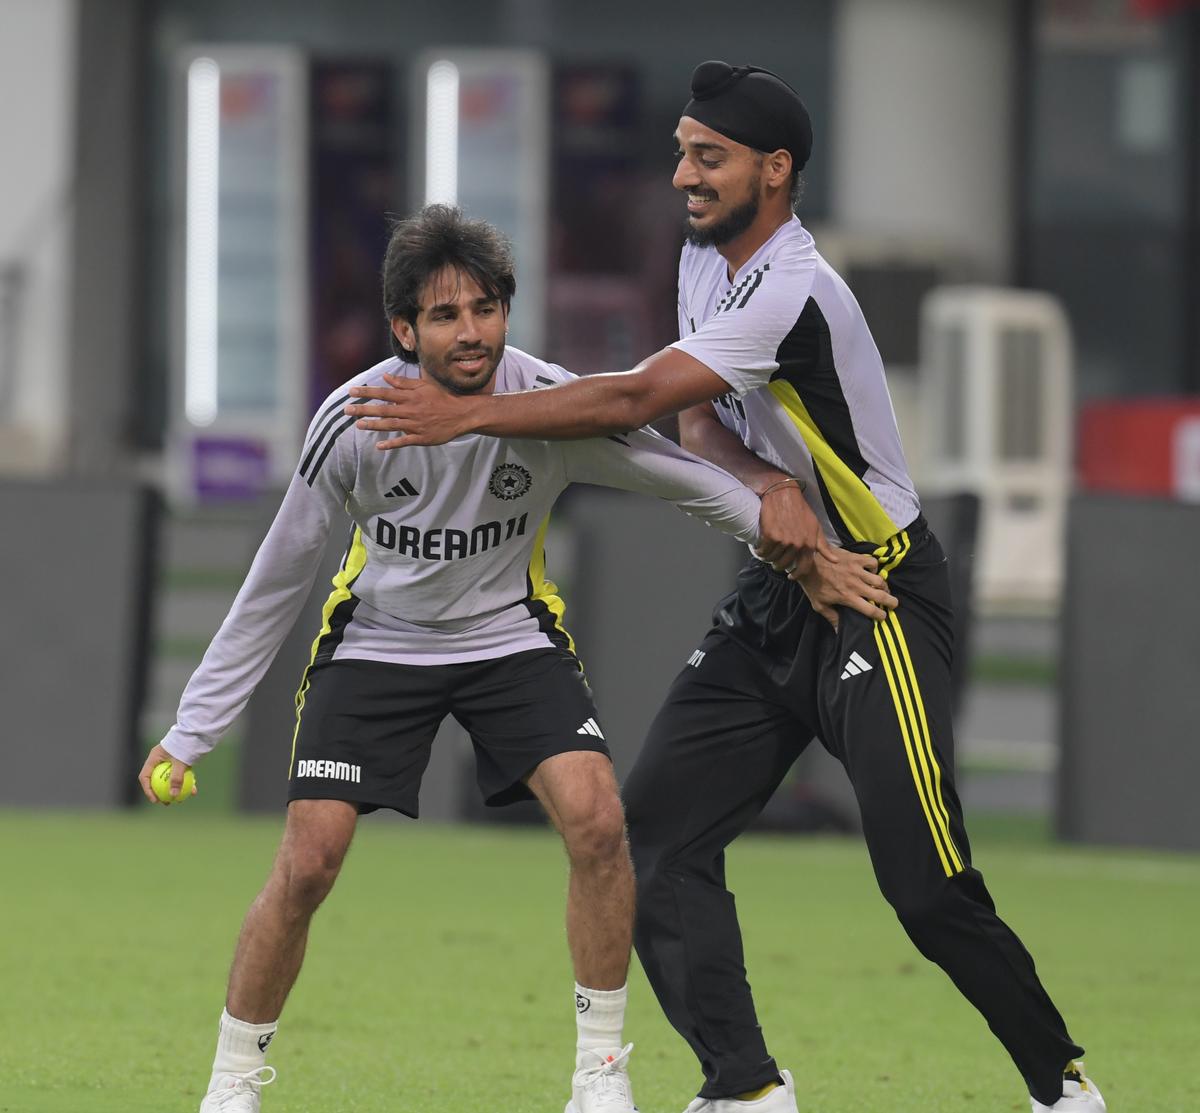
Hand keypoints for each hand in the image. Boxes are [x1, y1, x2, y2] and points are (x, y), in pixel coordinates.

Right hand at [137, 743, 194, 804]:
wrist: (199, 733)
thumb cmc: (185, 745)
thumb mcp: (180, 762)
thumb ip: (176, 778)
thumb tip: (174, 796)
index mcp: (154, 758)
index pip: (145, 777)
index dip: (148, 790)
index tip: (155, 800)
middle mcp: (160, 760)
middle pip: (156, 780)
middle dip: (160, 792)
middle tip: (166, 802)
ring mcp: (170, 761)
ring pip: (170, 779)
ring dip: (175, 789)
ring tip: (180, 800)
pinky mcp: (181, 762)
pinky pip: (181, 775)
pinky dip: (186, 782)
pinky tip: (194, 791)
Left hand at [344, 373, 472, 448]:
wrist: (460, 414)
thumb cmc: (441, 398)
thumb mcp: (423, 386)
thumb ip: (404, 383)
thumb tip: (386, 377)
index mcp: (410, 397)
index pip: (384, 393)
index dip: (367, 392)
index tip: (352, 392)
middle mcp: (410, 410)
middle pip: (383, 410)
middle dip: (363, 409)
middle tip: (347, 410)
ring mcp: (415, 425)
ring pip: (390, 425)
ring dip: (373, 425)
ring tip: (358, 425)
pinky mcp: (421, 438)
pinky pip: (404, 441)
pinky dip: (391, 444)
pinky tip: (379, 446)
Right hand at [752, 483, 837, 574]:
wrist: (784, 494)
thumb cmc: (801, 509)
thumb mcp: (815, 527)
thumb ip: (823, 545)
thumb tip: (835, 561)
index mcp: (809, 544)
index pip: (803, 568)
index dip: (796, 574)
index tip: (790, 576)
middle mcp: (797, 544)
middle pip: (784, 564)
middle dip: (778, 565)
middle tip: (775, 560)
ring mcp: (784, 540)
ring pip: (772, 559)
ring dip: (767, 558)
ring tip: (766, 553)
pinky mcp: (770, 535)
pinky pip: (763, 551)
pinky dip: (759, 552)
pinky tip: (759, 549)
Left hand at [791, 547, 898, 629]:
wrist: (807, 561)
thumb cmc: (812, 585)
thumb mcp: (819, 605)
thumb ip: (831, 618)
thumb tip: (838, 632)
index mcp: (848, 598)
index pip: (870, 610)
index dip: (880, 615)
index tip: (883, 616)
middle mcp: (855, 585)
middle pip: (880, 595)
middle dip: (891, 601)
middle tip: (894, 603)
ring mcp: (857, 571)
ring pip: (879, 579)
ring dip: (884, 585)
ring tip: (884, 588)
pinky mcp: (856, 558)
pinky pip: (873, 562)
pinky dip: (875, 567)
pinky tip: (871, 571)